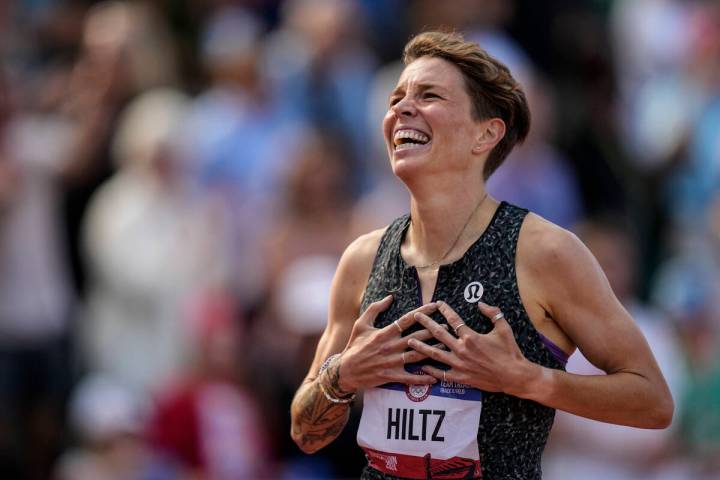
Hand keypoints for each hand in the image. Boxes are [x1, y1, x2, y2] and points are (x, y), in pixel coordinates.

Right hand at [337, 296, 441, 391]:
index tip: (434, 306)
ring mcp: (391, 362)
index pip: (406, 320)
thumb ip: (375, 309)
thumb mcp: (361, 324)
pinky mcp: (391, 376)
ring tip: (447, 346)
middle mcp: (390, 347)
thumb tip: (389, 297)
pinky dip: (422, 378)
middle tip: (447, 326)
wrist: (345, 370)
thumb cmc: (354, 345)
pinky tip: (435, 377)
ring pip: (416, 356)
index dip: (422, 312)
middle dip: (433, 330)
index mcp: (384, 333)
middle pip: (416, 337)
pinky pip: (410, 378)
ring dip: (433, 351)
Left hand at [407, 300, 540, 395]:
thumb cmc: (510, 352)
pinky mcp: (461, 378)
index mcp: (471, 336)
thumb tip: (481, 303)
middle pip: (438, 334)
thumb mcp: (504, 328)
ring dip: (421, 346)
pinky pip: (442, 373)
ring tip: (410, 340)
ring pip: (435, 354)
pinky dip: (431, 370)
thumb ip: (492, 313)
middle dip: (426, 323)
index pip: (453, 320)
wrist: (514, 376)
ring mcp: (459, 365)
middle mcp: (462, 350)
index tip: (437, 303)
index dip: (445, 310)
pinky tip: (422, 366)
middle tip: (415, 315)